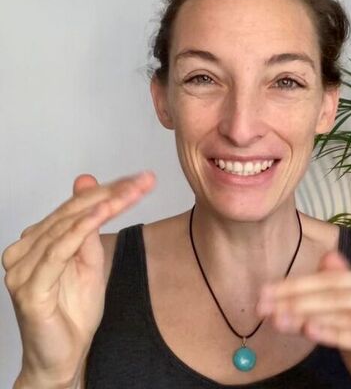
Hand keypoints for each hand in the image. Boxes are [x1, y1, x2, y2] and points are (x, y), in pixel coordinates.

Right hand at [2, 171, 155, 386]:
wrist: (62, 356)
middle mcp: (24, 250)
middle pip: (72, 211)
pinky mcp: (29, 287)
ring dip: (103, 204)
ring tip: (131, 191)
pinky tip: (103, 211)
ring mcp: (23, 268)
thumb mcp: (89, 260)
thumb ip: (88, 225)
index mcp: (37, 241)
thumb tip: (88, 184)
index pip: (74, 207)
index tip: (138, 180)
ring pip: (67, 225)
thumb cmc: (73, 311)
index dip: (108, 190)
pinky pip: (58, 250)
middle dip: (111, 193)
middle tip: (141, 181)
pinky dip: (82, 228)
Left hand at [256, 251, 350, 388]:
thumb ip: (335, 287)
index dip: (299, 284)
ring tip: (281, 318)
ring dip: (311, 316)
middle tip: (266, 306)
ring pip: (349, 316)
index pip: (335, 279)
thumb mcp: (344, 315)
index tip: (266, 291)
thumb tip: (327, 256)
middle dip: (299, 301)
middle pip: (340, 296)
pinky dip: (336, 334)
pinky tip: (311, 331)